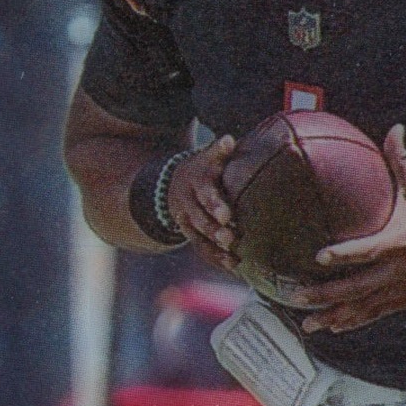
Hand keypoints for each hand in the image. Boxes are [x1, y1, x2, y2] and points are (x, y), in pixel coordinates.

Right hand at [166, 134, 238, 272]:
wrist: (172, 183)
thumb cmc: (202, 168)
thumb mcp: (206, 157)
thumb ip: (218, 151)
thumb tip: (228, 140)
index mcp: (196, 182)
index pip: (205, 193)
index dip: (215, 205)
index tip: (226, 215)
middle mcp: (188, 203)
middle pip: (200, 219)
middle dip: (215, 230)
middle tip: (230, 238)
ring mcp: (187, 221)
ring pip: (199, 238)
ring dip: (215, 249)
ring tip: (233, 257)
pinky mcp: (190, 234)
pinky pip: (200, 249)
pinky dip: (215, 258)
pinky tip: (232, 266)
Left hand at [285, 126, 405, 333]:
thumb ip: (402, 160)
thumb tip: (394, 129)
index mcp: (404, 239)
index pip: (370, 249)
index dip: (346, 254)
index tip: (320, 256)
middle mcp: (401, 269)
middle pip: (360, 287)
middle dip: (328, 295)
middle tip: (298, 296)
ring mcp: (404, 287)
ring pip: (366, 307)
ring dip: (336, 315)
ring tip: (308, 324)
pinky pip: (377, 313)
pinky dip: (356, 320)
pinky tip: (334, 326)